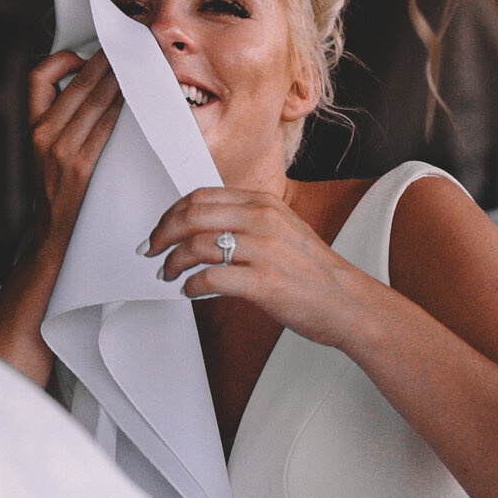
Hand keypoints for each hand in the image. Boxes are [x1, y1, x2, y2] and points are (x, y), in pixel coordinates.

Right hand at [27, 50, 120, 247]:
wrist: (51, 232)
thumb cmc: (51, 187)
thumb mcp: (41, 149)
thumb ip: (54, 119)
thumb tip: (84, 86)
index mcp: (30, 125)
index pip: (37, 76)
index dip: (62, 60)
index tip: (82, 57)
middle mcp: (41, 133)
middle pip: (75, 83)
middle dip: (102, 62)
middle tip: (122, 50)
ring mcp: (60, 149)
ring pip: (93, 100)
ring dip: (116, 79)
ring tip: (132, 67)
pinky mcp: (79, 165)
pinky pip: (104, 126)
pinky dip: (119, 107)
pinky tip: (131, 98)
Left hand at [143, 187, 374, 346]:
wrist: (345, 301)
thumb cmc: (312, 271)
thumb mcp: (282, 228)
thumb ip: (247, 220)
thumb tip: (203, 226)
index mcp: (264, 203)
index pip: (202, 197)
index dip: (172, 212)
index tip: (160, 229)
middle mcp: (262, 220)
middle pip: (193, 216)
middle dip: (163, 234)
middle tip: (151, 250)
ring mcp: (263, 250)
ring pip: (196, 246)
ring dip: (173, 262)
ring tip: (168, 274)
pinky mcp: (263, 282)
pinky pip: (210, 278)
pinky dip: (191, 285)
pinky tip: (189, 291)